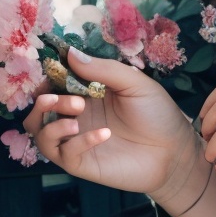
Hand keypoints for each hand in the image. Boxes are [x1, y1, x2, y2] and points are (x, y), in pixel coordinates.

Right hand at [22, 45, 198, 203]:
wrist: (176, 151)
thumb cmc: (157, 114)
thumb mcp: (134, 83)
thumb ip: (103, 69)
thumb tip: (70, 53)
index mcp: (85, 93)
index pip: (53, 82)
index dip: (49, 76)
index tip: (54, 69)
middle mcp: (76, 116)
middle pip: (39, 108)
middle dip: (47, 102)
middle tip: (77, 102)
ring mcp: (76, 140)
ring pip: (40, 133)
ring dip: (52, 125)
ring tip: (76, 121)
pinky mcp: (82, 164)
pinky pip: (64, 154)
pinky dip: (79, 143)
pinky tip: (105, 135)